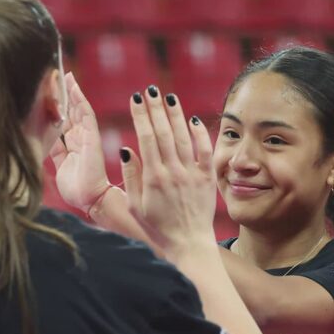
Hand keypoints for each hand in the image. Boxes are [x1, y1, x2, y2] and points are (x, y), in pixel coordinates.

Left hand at [49, 73, 112, 212]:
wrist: (88, 199)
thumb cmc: (75, 187)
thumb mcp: (59, 164)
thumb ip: (55, 149)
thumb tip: (43, 137)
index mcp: (72, 144)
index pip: (64, 119)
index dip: (57, 105)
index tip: (49, 89)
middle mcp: (80, 138)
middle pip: (71, 110)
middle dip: (64, 94)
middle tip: (56, 75)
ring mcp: (86, 136)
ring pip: (79, 109)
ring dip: (72, 92)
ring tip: (66, 76)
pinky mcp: (92, 136)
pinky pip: (87, 114)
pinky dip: (81, 100)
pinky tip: (74, 87)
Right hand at [121, 87, 215, 252]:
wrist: (188, 244)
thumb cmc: (157, 228)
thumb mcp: (135, 206)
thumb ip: (130, 177)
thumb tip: (126, 148)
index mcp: (153, 178)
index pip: (146, 138)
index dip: (140, 115)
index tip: (135, 99)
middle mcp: (173, 172)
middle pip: (163, 132)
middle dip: (155, 108)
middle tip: (149, 90)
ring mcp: (192, 174)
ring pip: (183, 136)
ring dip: (175, 115)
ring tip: (168, 97)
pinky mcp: (206, 178)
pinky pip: (205, 150)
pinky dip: (199, 133)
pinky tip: (192, 119)